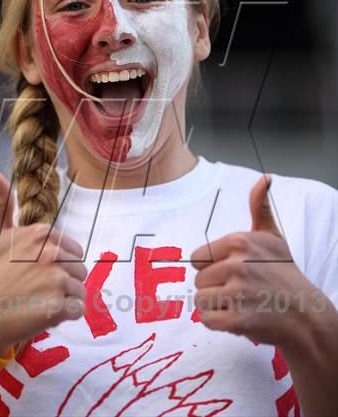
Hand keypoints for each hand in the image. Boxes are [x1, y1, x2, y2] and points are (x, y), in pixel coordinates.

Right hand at [0, 171, 86, 355]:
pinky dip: (67, 314)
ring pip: (80, 288)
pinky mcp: (59, 306)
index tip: (38, 271)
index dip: (59, 262)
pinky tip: (46, 313)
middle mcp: (51, 253)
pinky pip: (78, 308)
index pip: (72, 248)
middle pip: (79, 267)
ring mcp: (56, 279)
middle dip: (65, 279)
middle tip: (40, 288)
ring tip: (42, 300)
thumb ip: (1, 204)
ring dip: (66, 297)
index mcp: (40, 234)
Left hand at [191, 175, 324, 347]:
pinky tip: (238, 317)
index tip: (233, 271)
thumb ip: (259, 206)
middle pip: (197, 281)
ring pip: (200, 300)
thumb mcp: (272, 236)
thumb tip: (264, 178)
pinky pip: (207, 320)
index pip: (196, 258)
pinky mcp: (239, 320)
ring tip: (240, 303)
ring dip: (216, 306)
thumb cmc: (284, 273)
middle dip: (214, 288)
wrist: (306, 314)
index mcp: (238, 242)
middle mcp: (237, 264)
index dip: (212, 267)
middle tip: (240, 291)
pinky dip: (218, 323)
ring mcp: (238, 293)